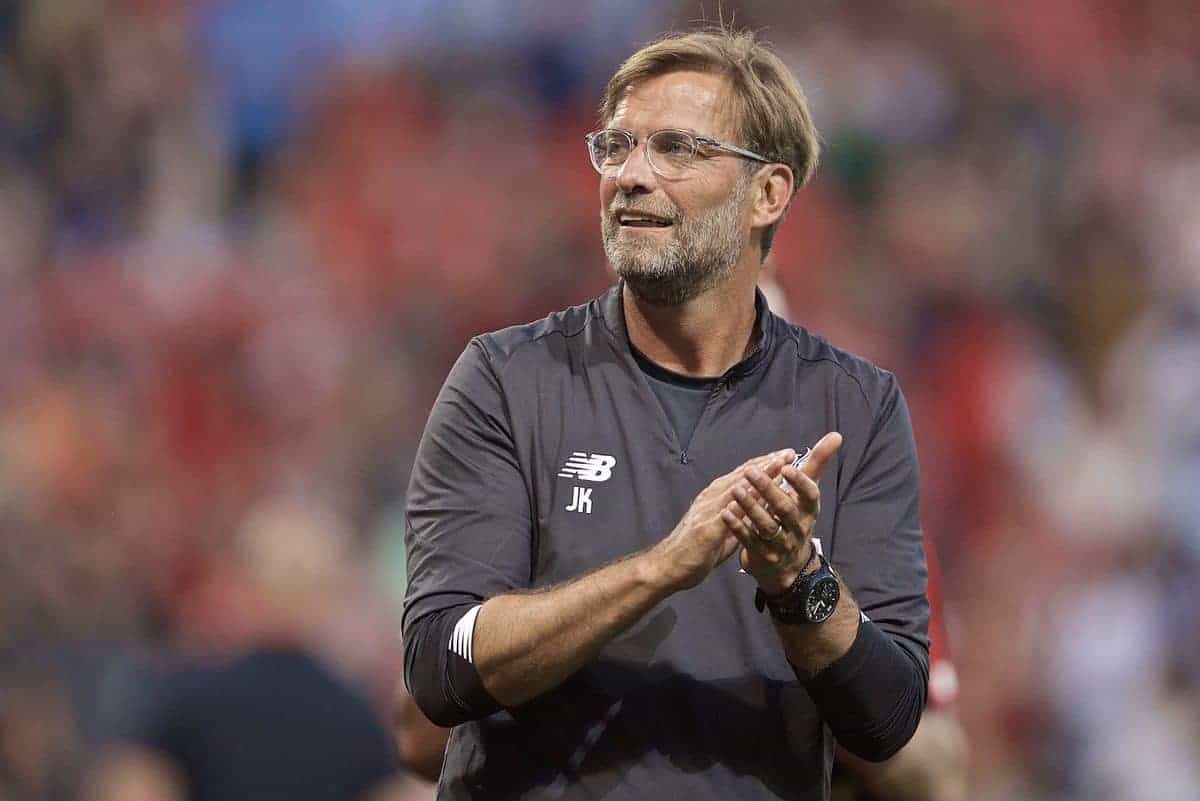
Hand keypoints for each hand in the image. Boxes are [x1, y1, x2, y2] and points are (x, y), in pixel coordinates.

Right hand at [652, 448, 795, 590]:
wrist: (667, 566)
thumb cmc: (694, 550)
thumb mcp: (722, 530)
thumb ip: (737, 518)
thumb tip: (755, 511)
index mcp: (716, 498)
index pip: (743, 476)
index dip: (764, 465)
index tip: (785, 456)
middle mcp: (711, 498)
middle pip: (742, 476)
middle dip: (766, 463)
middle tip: (788, 452)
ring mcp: (707, 512)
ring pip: (737, 488)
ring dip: (759, 476)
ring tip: (778, 465)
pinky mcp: (706, 529)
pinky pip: (727, 514)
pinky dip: (742, 502)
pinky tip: (757, 496)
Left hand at [722, 432, 841, 594]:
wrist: (787, 564)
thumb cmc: (796, 516)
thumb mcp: (807, 493)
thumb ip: (818, 464)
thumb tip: (836, 435)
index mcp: (809, 510)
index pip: (810, 495)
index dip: (799, 482)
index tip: (786, 466)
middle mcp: (799, 528)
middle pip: (785, 509)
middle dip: (768, 490)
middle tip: (750, 472)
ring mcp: (781, 544)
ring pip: (766, 526)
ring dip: (751, 507)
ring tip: (735, 490)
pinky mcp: (763, 556)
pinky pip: (750, 541)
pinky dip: (738, 527)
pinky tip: (726, 512)